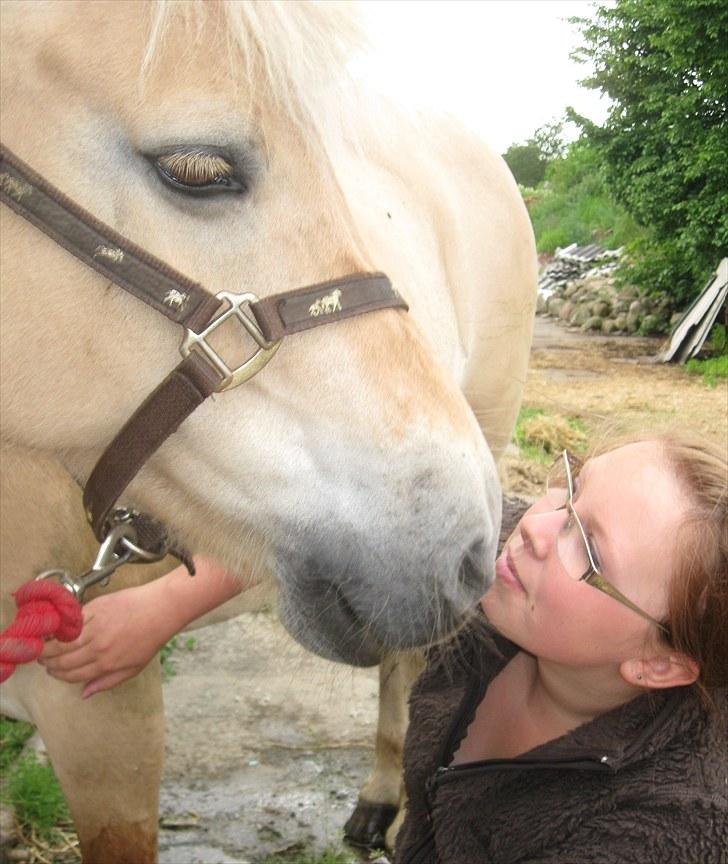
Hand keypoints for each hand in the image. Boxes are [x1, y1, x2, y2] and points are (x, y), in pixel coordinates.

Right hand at [38, 558, 242, 698]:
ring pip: (63, 641)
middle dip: (49, 662)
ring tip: (43, 645)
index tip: (51, 672)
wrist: (160, 609)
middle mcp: (99, 648)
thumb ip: (106, 682)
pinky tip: (55, 628)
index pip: (72, 675)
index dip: (58, 675)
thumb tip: (84, 694)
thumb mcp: (133, 668)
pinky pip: (71, 621)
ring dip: (48, 645)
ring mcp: (96, 628)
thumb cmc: (150, 637)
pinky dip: (60, 626)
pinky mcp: (95, 609)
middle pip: (63, 659)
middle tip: (42, 659)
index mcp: (107, 664)